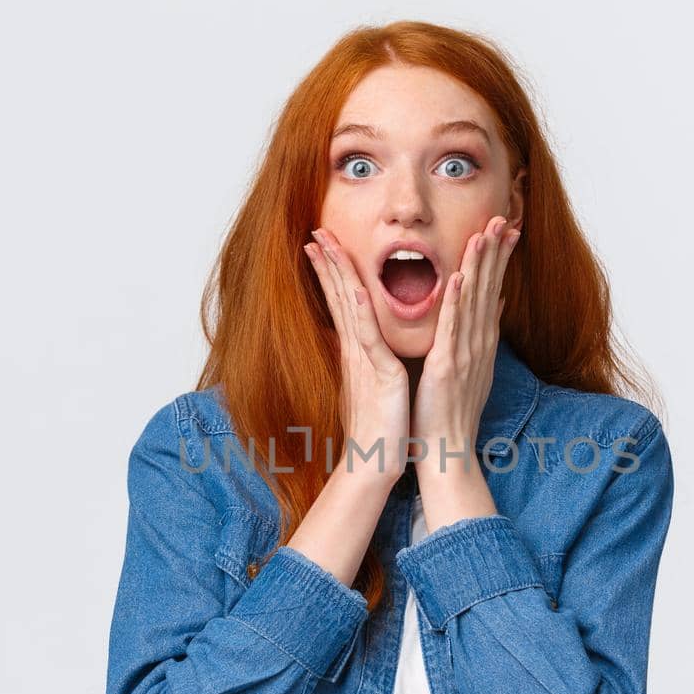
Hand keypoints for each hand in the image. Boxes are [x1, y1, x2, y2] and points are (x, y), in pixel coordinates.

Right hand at [305, 228, 410, 482]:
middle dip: (327, 262)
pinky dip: (361, 312)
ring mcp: (364, 359)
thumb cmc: (377, 426)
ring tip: (325, 244)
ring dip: (337, 274)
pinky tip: (355, 289)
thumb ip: (366, 359)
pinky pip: (368, 338)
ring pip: (347, 307)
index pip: (341, 301)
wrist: (376, 461)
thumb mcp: (372, 384)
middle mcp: (355, 350)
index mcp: (357, 350)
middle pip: (338, 295)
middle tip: (314, 231)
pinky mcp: (378, 374)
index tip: (319, 243)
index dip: (330, 271)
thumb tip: (358, 342)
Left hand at [412, 215, 520, 477]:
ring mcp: (465, 355)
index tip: (506, 228)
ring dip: (480, 266)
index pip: (494, 291)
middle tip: (503, 217)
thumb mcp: (472, 367)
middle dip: (496, 252)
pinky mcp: (447, 367)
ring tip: (485, 233)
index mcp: (481, 343)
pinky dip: (458, 303)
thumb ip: (482, 332)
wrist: (446, 452)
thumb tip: (497, 303)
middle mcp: (479, 344)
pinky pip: (453, 329)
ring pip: (475, 301)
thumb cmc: (450, 412)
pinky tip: (461, 277)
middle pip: (490, 289)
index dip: (500, 259)